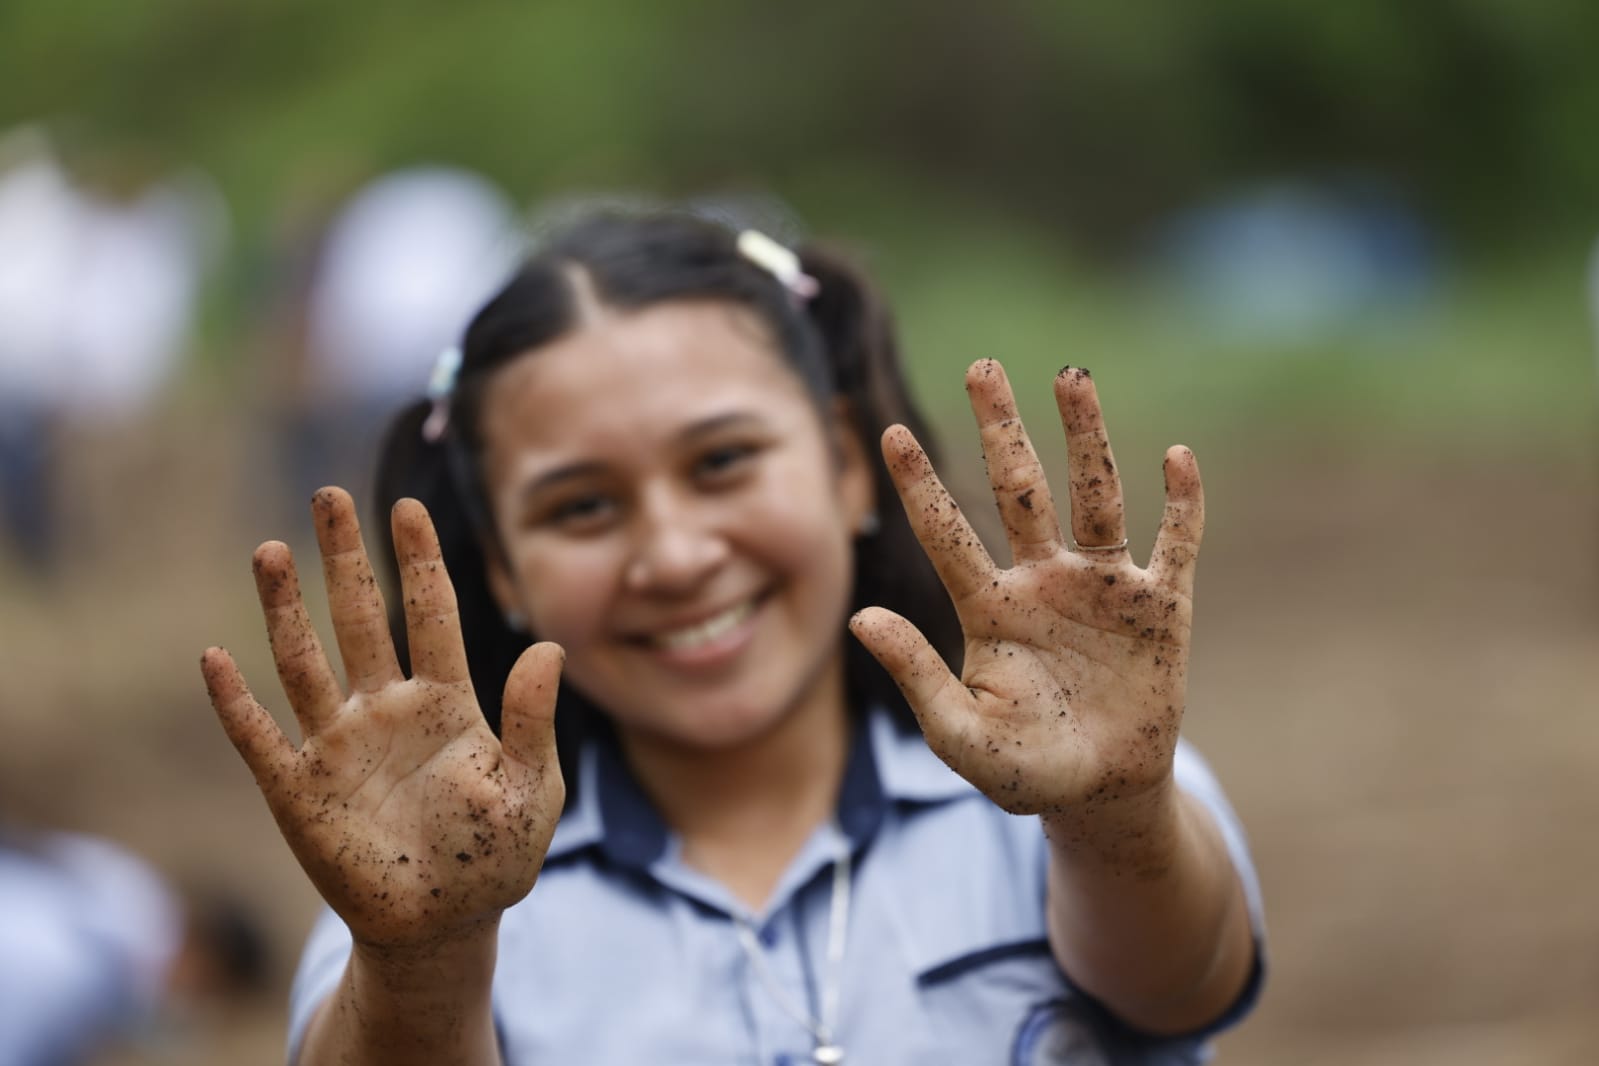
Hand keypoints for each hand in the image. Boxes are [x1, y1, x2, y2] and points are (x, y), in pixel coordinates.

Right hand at [200, 489, 563, 950]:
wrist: (443, 925)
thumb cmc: (493, 854)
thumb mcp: (532, 789)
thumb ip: (534, 720)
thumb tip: (551, 647)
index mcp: (446, 702)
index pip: (431, 614)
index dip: (419, 561)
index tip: (408, 505)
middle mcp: (386, 709)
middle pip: (361, 618)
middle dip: (346, 558)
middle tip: (328, 496)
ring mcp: (338, 745)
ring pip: (305, 662)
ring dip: (286, 609)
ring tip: (273, 549)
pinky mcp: (299, 792)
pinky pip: (260, 739)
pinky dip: (235, 703)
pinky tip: (214, 658)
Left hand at [850, 360, 1201, 818]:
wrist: (1102, 793)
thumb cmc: (1025, 768)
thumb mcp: (961, 734)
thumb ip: (915, 676)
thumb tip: (858, 619)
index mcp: (990, 607)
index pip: (947, 534)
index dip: (921, 486)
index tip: (889, 433)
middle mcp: (1044, 580)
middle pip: (1020, 489)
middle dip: (1003, 428)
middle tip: (983, 367)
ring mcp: (1104, 587)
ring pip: (1095, 495)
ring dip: (1086, 437)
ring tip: (1071, 375)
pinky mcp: (1161, 606)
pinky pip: (1176, 544)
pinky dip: (1182, 503)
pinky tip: (1177, 457)